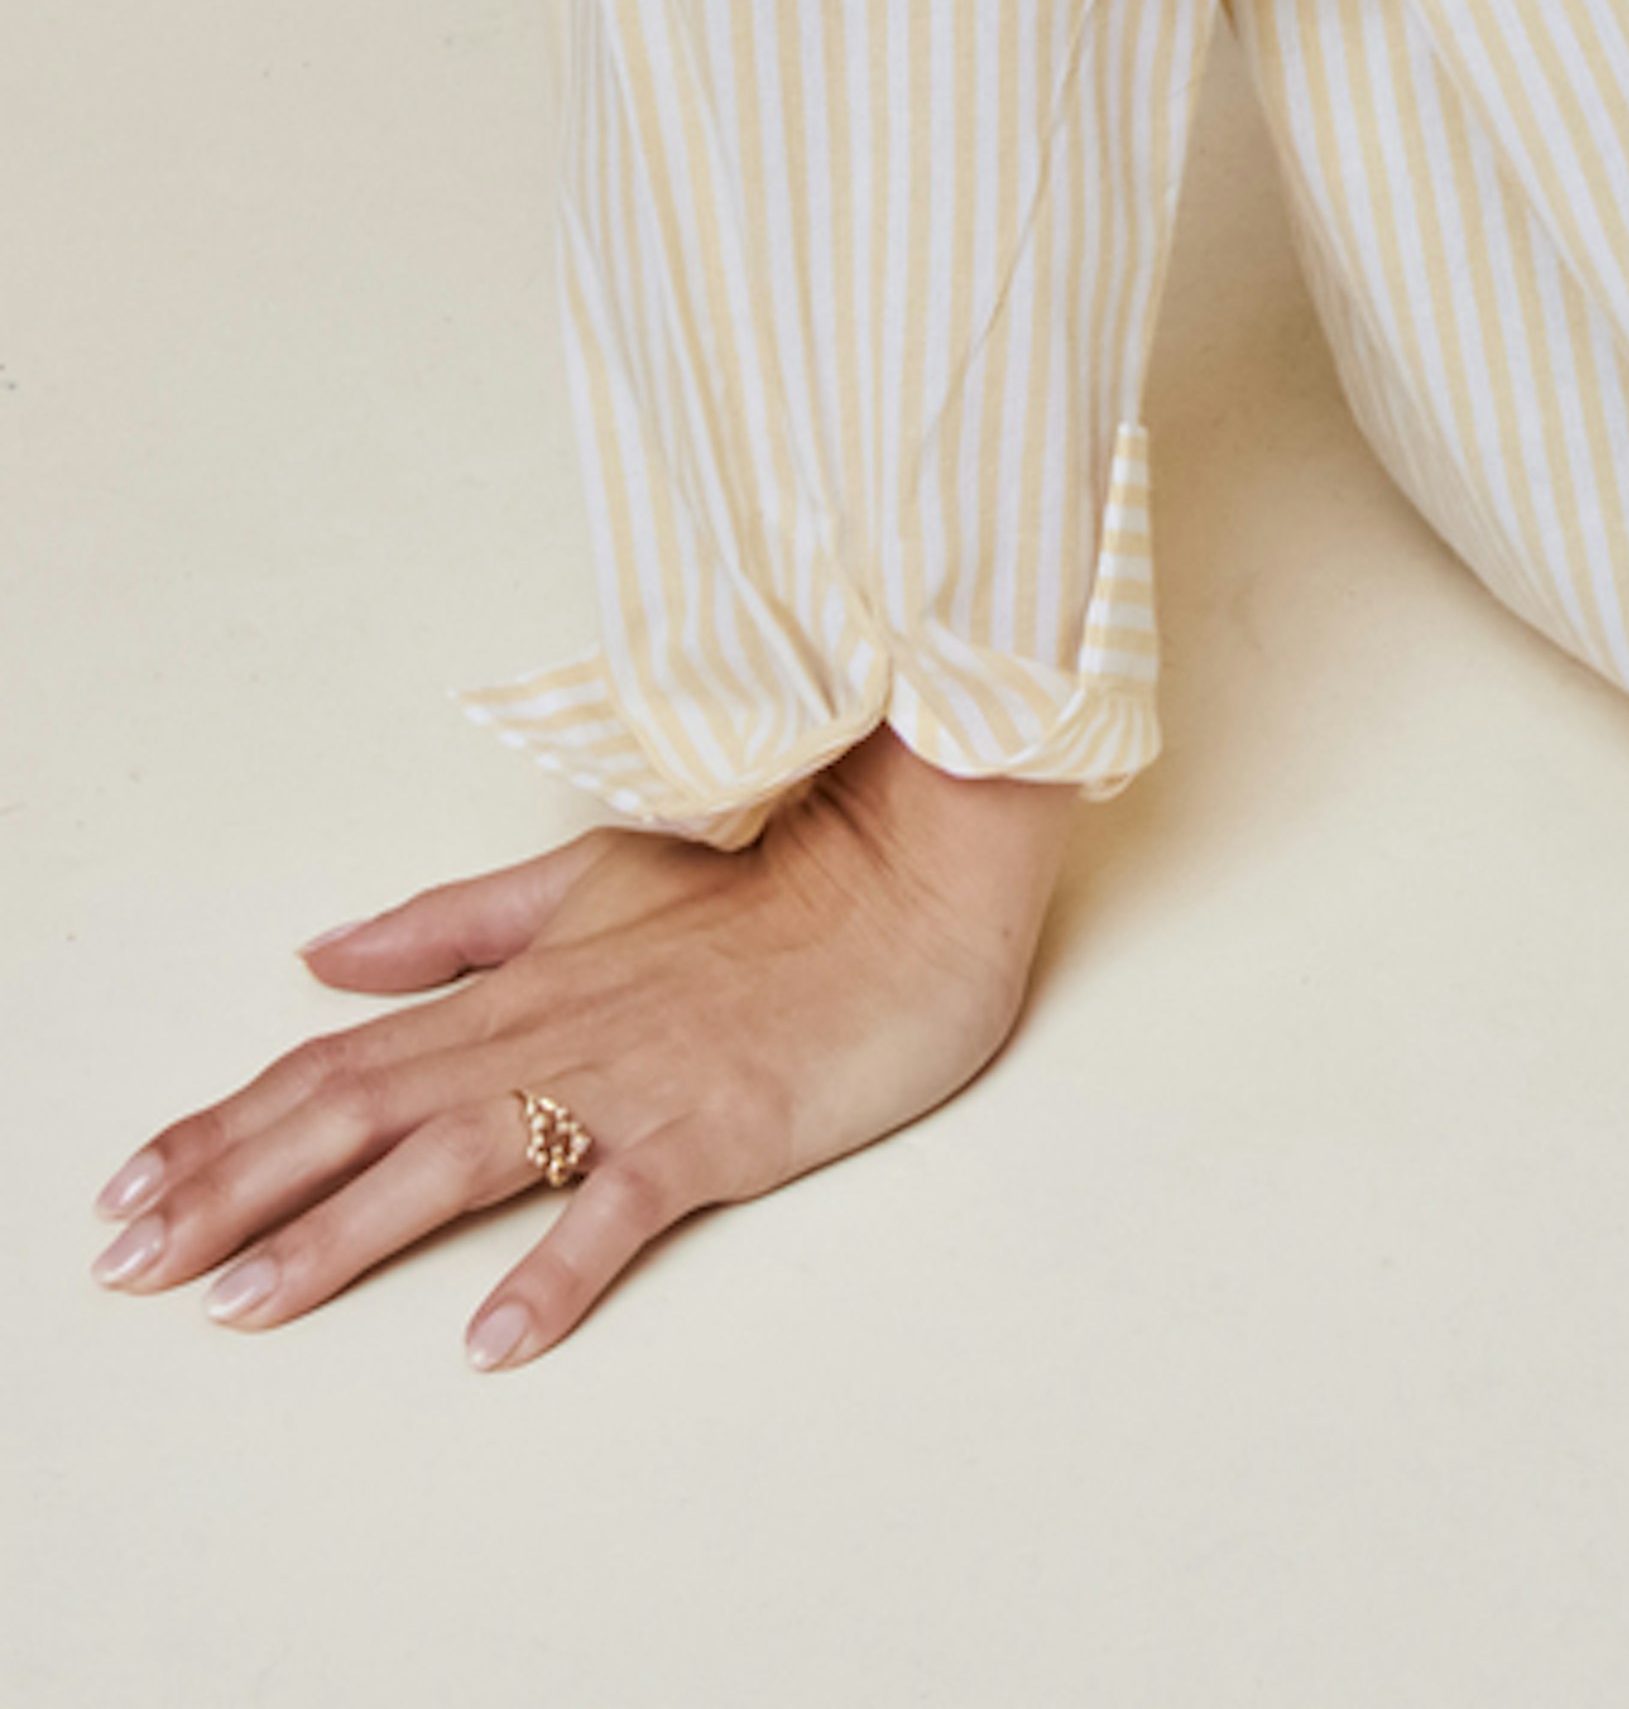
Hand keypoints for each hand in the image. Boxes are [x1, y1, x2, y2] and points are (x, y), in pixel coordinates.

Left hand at [87, 726, 1075, 1368]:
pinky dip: (552, 1274)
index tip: (125, 1193)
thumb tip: (320, 956)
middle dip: (232, 1190)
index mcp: (515, 988)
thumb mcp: (588, 882)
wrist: (911, 878)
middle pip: (361, 1111)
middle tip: (127, 1265)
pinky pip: (620, 1209)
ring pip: (458, 1160)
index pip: (336, 1061)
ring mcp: (630, 1083)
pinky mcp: (714, 1130)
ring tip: (248, 1304)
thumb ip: (453, 927)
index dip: (224, 1127)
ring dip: (344, 1234)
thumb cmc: (760, 889)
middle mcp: (549, 1034)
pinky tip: (490, 1342)